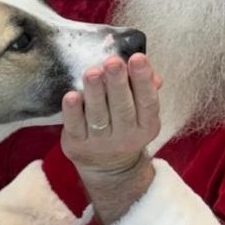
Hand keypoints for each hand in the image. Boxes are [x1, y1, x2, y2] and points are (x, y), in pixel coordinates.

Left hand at [61, 53, 161, 178]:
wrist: (107, 167)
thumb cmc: (124, 125)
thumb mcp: (141, 112)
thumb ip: (144, 88)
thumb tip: (152, 75)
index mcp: (146, 125)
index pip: (148, 102)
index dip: (143, 80)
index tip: (137, 58)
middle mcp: (126, 137)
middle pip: (122, 108)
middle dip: (118, 83)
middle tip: (113, 61)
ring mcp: (100, 143)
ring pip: (98, 116)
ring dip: (95, 92)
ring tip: (93, 72)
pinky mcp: (77, 145)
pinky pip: (75, 127)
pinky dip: (72, 111)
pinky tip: (72, 95)